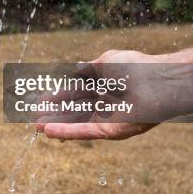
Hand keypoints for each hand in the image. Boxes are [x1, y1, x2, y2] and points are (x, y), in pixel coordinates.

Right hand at [35, 50, 158, 140]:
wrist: (159, 80)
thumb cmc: (138, 66)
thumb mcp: (107, 61)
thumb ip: (89, 68)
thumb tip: (76, 68)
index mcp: (102, 86)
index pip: (74, 93)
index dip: (56, 97)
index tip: (40, 101)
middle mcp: (104, 104)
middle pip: (72, 111)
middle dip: (53, 114)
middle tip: (33, 117)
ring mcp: (108, 118)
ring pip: (76, 123)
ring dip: (56, 125)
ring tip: (37, 126)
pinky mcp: (112, 130)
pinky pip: (85, 131)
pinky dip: (68, 131)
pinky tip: (50, 131)